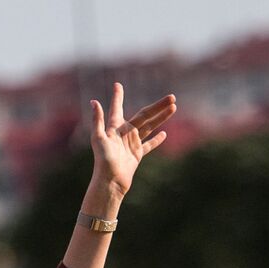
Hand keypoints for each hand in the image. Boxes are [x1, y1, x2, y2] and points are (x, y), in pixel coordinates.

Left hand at [89, 84, 175, 198]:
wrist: (110, 182)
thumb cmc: (103, 161)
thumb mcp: (98, 139)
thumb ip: (98, 120)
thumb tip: (94, 101)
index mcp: (114, 128)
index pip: (117, 108)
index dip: (117, 97)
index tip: (117, 84)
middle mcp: (123, 134)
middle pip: (143, 116)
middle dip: (158, 106)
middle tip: (172, 97)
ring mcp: (131, 144)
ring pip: (149, 127)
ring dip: (161, 118)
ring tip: (174, 107)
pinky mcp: (136, 155)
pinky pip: (148, 145)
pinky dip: (156, 140)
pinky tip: (164, 134)